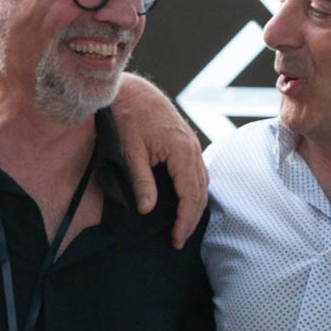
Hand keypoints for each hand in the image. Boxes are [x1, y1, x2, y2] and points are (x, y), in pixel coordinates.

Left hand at [109, 74, 206, 248]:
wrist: (132, 90)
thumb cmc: (128, 117)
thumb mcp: (130, 151)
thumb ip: (141, 181)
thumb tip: (147, 209)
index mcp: (182, 151)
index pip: (190, 195)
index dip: (185, 220)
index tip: (176, 239)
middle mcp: (193, 148)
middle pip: (201, 191)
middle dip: (191, 218)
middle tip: (179, 239)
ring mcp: (192, 144)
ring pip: (202, 182)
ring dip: (195, 205)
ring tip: (182, 225)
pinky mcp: (187, 142)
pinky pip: (198, 171)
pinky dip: (194, 190)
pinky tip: (185, 200)